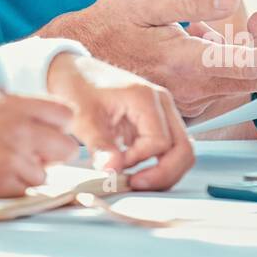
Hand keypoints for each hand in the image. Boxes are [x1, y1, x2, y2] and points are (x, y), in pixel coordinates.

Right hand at [0, 94, 79, 197]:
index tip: (46, 134)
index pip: (65, 114)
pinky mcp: (6, 186)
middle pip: (67, 148)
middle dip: (51, 156)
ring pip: (45, 176)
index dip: (57, 127)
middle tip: (27, 157)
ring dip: (27, 177)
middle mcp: (21, 129)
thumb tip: (46, 131)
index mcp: (15, 104)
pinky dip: (11, 192)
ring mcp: (15, 158)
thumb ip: (18, 117)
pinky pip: (26, 193)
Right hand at [45, 0, 256, 119]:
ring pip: (242, 82)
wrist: (73, 61)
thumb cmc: (105, 26)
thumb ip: (189, 1)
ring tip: (247, 20)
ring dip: (255, 54)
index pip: (256, 65)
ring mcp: (190, 100)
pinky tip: (211, 35)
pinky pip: (224, 85)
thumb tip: (231, 1)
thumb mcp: (143, 2)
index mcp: (188, 63)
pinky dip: (233, 62)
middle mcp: (194, 89)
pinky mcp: (184, 101)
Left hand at [46, 53, 193, 190]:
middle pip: (183, 149)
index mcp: (145, 97)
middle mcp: (162, 103)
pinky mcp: (158, 121)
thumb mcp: (82, 118)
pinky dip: (158, 165)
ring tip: (134, 179)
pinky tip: (134, 169)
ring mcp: (163, 112)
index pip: (160, 142)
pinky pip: (170, 149)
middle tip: (135, 184)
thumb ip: (100, 146)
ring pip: (181, 151)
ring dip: (163, 172)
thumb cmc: (77, 89)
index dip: (139, 160)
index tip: (115, 163)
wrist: (72, 72)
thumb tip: (113, 171)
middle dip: (163, 175)